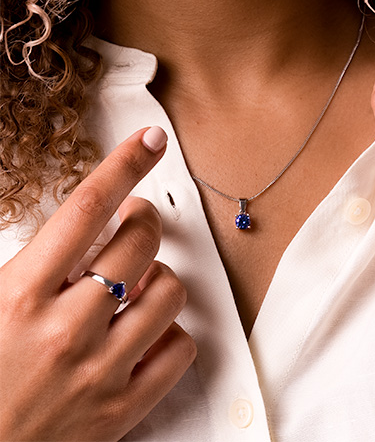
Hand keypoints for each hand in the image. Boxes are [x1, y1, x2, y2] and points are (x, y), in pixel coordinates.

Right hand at [0, 127, 196, 440]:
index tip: (150, 141)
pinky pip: (179, 351)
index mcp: (19, 296)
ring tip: (139, 283)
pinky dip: (172, 333)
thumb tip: (80, 226)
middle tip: (137, 223)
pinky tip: (149, 332)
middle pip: (140, 242)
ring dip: (160, 276)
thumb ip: (28, 263)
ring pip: (170, 291)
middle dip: (146, 220)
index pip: (87, 208)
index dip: (124, 164)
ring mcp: (99, 372)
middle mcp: (65, 330)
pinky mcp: (122, 409)